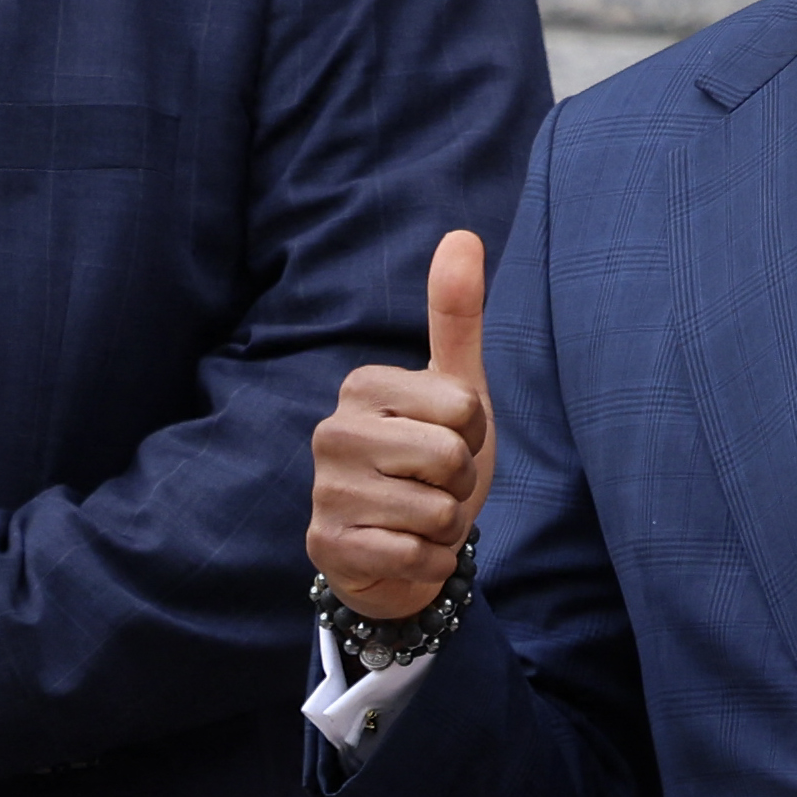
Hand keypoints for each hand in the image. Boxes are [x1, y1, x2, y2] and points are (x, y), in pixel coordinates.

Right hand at [308, 230, 496, 622]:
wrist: (401, 551)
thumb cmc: (432, 461)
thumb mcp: (457, 389)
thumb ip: (456, 316)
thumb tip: (462, 235)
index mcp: (363, 385)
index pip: (464, 408)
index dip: (472, 435)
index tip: (447, 442)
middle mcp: (332, 431)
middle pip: (450, 458)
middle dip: (461, 483)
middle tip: (435, 485)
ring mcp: (325, 491)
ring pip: (436, 511)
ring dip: (447, 526)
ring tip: (421, 518)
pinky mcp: (325, 546)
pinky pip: (415, 555)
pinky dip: (429, 561)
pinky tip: (406, 550)